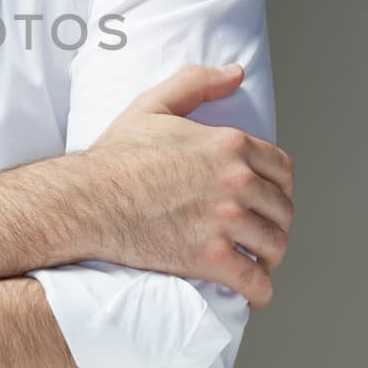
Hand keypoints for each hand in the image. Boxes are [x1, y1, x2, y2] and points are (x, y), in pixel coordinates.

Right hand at [80, 63, 294, 308]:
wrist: (85, 200)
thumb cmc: (114, 157)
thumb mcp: (152, 105)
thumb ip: (196, 83)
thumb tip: (235, 74)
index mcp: (229, 144)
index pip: (282, 170)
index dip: (279, 188)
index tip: (268, 200)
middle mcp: (235, 180)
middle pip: (282, 210)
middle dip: (275, 224)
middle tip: (260, 234)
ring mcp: (225, 221)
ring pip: (274, 245)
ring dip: (270, 258)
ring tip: (258, 263)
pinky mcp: (210, 258)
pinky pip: (254, 281)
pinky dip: (259, 291)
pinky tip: (252, 293)